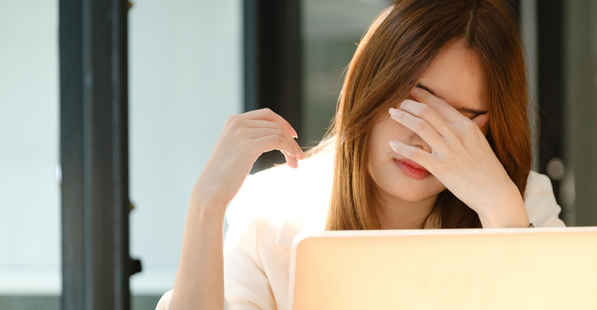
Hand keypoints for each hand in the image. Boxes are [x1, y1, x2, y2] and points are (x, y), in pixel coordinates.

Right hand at [191, 108, 304, 210]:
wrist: (211, 191)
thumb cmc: (224, 176)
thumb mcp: (235, 149)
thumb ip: (249, 138)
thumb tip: (274, 137)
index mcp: (233, 121)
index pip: (266, 114)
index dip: (283, 123)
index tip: (294, 136)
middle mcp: (237, 123)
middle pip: (275, 125)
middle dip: (290, 139)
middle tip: (299, 156)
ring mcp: (242, 133)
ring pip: (278, 133)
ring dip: (291, 148)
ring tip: (296, 162)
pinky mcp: (248, 146)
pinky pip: (277, 141)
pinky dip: (288, 149)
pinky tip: (293, 160)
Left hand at [388, 87, 528, 227]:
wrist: (495, 193)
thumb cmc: (489, 170)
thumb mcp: (483, 143)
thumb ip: (477, 128)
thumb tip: (481, 115)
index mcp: (467, 127)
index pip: (441, 105)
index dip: (424, 96)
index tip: (413, 91)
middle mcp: (457, 135)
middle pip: (427, 112)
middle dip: (409, 104)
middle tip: (398, 103)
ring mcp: (448, 151)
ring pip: (420, 127)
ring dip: (403, 118)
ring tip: (392, 114)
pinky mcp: (441, 168)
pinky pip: (416, 154)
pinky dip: (401, 147)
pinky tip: (391, 144)